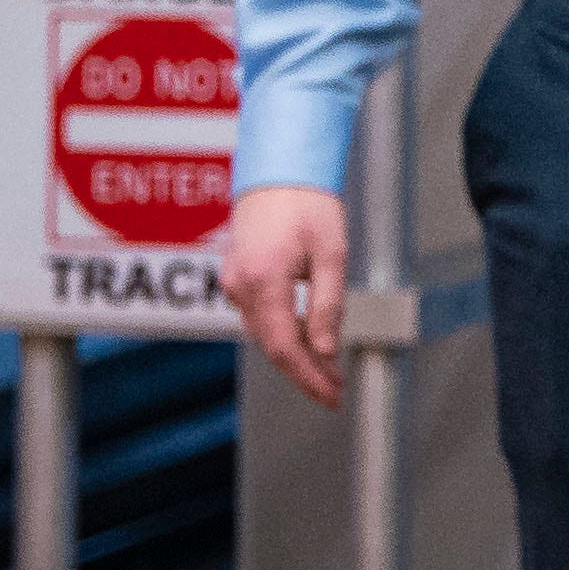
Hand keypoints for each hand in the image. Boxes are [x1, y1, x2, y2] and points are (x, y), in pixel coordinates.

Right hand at [229, 184, 351, 408]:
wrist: (278, 174)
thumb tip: (326, 350)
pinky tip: (307, 338)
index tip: (332, 395)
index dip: (308, 376)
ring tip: (328, 369)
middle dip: (306, 371)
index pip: (285, 347)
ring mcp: (233, 283)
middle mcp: (240, 287)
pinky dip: (283, 332)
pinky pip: (260, 317)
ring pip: (265, 333)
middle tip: (335, 389)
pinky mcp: (236, 279)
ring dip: (295, 353)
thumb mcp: (331, 254)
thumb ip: (327, 304)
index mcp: (263, 280)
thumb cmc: (308, 206)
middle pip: (273, 345)